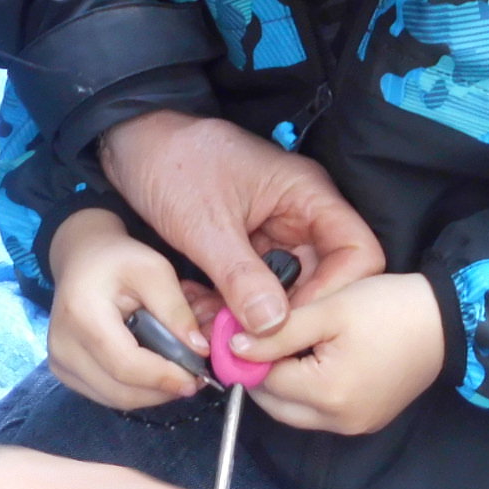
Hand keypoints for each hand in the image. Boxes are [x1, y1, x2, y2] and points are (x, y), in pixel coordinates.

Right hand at [47, 209, 209, 407]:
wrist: (82, 258)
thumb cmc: (119, 259)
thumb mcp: (154, 270)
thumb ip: (176, 309)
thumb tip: (199, 351)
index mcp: (81, 317)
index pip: (125, 365)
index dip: (163, 378)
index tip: (197, 379)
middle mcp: (62, 346)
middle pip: (121, 391)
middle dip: (163, 390)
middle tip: (195, 379)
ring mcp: (60, 363)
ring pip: (116, 399)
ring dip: (152, 394)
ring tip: (178, 373)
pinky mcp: (64, 371)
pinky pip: (106, 395)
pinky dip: (136, 391)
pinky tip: (154, 372)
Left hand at [99, 112, 383, 334]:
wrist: (131, 143)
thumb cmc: (173, 162)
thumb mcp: (205, 224)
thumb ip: (241, 276)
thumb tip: (273, 327)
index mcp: (307, 196)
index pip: (357, 251)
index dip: (339, 292)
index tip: (299, 325)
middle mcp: (300, 216)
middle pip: (323, 279)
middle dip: (288, 316)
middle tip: (252, 345)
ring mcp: (273, 234)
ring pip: (283, 291)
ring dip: (253, 318)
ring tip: (216, 333)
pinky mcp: (246, 248)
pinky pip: (253, 289)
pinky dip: (231, 307)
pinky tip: (203, 318)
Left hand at [231, 273, 445, 435]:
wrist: (447, 322)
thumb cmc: (389, 308)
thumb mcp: (329, 310)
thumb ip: (278, 332)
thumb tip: (234, 348)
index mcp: (327, 394)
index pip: (263, 382)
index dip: (247, 355)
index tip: (237, 330)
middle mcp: (339, 421)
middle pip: (274, 405)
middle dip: (261, 373)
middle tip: (259, 338)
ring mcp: (354, 426)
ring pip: (295, 412)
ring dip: (283, 384)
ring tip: (287, 345)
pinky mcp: (366, 421)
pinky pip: (320, 413)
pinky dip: (307, 391)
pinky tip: (312, 360)